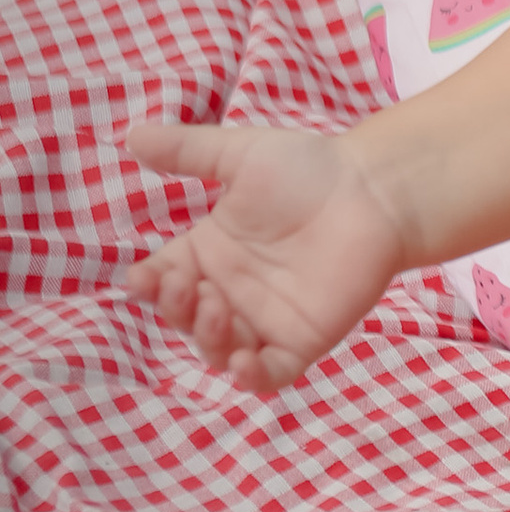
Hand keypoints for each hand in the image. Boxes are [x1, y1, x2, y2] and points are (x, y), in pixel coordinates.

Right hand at [122, 120, 413, 397]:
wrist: (375, 189)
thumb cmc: (310, 168)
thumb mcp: (241, 154)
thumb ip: (186, 150)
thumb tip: (131, 134)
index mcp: (210, 252)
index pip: (163, 278)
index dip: (149, 283)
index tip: (143, 276)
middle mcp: (231, 290)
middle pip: (185, 317)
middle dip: (176, 307)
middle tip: (188, 285)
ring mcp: (266, 319)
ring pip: (219, 348)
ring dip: (207, 336)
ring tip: (215, 306)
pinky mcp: (303, 339)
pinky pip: (270, 374)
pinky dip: (251, 377)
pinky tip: (243, 363)